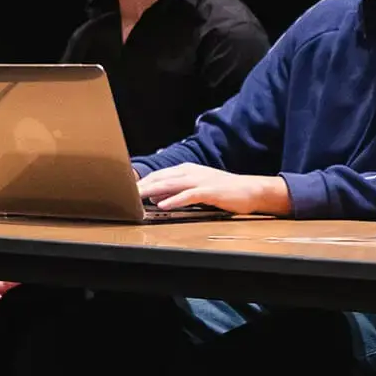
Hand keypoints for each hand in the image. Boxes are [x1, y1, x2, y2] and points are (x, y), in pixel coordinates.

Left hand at [138, 165, 290, 215]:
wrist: (250, 190)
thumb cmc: (224, 191)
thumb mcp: (197, 189)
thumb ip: (177, 191)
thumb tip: (157, 198)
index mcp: (187, 170)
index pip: (159, 175)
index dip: (142, 181)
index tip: (125, 188)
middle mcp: (191, 172)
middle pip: (161, 178)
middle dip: (142, 186)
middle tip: (124, 193)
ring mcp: (201, 181)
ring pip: (171, 185)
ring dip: (153, 191)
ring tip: (137, 198)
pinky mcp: (210, 191)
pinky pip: (188, 195)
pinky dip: (174, 200)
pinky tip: (163, 205)